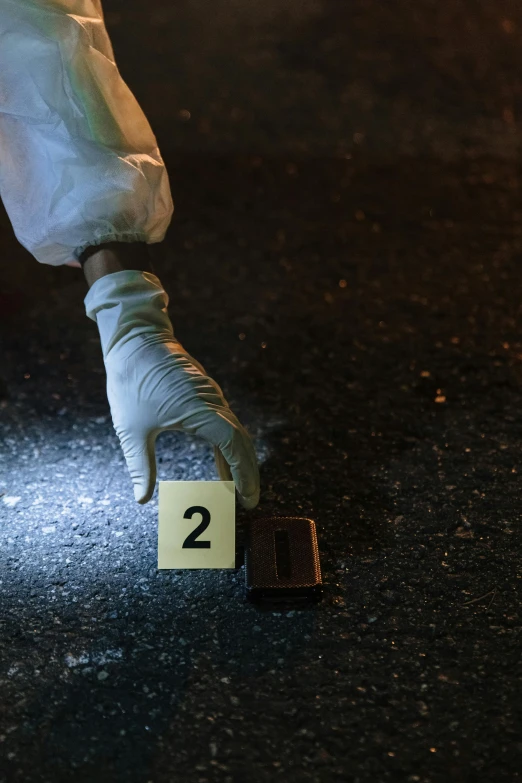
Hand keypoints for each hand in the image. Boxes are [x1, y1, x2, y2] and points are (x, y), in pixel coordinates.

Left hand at [84, 270, 259, 507]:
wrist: (133, 338)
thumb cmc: (131, 381)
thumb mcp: (131, 429)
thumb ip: (140, 466)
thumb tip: (142, 499)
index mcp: (201, 411)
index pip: (233, 445)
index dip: (243, 473)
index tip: (246, 497)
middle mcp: (212, 402)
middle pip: (241, 441)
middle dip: (247, 472)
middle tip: (249, 501)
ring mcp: (210, 396)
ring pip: (234, 431)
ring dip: (238, 460)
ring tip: (238, 488)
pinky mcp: (203, 393)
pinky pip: (223, 423)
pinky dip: (226, 446)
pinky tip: (221, 464)